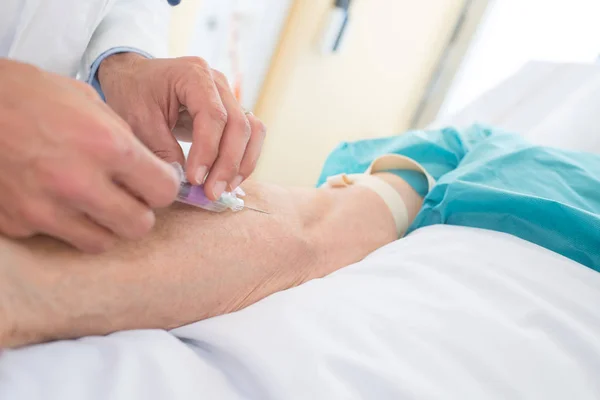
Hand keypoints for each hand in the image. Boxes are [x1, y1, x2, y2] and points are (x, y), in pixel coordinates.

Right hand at [0, 59, 178, 251]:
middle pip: (139, 226)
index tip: (154, 183)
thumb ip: (123, 139)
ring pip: (103, 242)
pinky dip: (64, 224)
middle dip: (139, 212)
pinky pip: (59, 238)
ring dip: (105, 225)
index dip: (163, 187)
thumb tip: (148, 168)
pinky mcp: (19, 223)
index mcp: (106, 145)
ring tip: (93, 203)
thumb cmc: (32, 95)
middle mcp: (79, 181)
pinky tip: (56, 200)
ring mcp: (46, 208)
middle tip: (127, 198)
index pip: (164, 191)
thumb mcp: (89, 103)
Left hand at [98, 53, 266, 200]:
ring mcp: (229, 97)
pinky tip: (229, 180)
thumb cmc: (132, 94)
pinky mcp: (232, 113)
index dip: (208, 151)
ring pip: (252, 131)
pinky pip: (251, 136)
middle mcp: (219, 82)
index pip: (213, 116)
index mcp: (194, 74)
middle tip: (211, 192)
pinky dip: (244, 159)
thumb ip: (162, 149)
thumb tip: (187, 182)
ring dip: (242, 163)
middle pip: (238, 125)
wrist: (134, 79)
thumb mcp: (138, 120)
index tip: (195, 180)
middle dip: (227, 164)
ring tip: (224, 189)